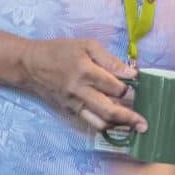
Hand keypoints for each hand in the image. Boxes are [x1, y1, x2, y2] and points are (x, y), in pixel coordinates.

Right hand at [20, 38, 144, 131]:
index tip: (141, 87)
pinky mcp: (69, 110)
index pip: (114, 87)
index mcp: (86, 71)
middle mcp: (80, 91)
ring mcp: (74, 104)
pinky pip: (89, 122)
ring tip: (134, 128)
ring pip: (99, 121)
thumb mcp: (86, 45)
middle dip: (129, 118)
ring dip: (118, 127)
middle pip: (109, 111)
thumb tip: (132, 74)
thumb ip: (110, 60)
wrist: (30, 65)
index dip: (130, 89)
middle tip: (144, 124)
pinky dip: (104, 125)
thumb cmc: (60, 51)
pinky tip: (117, 125)